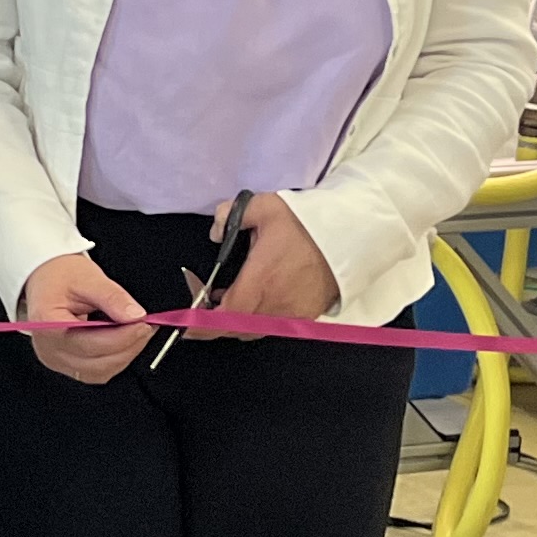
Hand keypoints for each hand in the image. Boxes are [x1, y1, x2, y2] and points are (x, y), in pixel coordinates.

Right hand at [17, 254, 151, 383]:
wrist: (43, 279)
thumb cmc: (59, 277)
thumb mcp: (88, 277)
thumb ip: (113, 297)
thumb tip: (135, 316)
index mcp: (47, 324)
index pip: (90, 343)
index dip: (122, 337)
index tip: (142, 324)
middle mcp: (47, 348)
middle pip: (96, 363)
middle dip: (128, 347)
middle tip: (146, 327)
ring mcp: (55, 359)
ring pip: (100, 372)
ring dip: (124, 355)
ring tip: (136, 333)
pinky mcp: (66, 364)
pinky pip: (97, 372)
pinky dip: (115, 360)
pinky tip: (123, 343)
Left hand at [199, 193, 339, 336]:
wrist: (350, 235)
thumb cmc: (307, 223)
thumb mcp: (264, 207)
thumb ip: (230, 215)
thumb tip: (214, 230)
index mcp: (260, 280)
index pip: (225, 316)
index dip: (202, 326)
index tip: (186, 327)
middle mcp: (275, 304)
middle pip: (236, 328)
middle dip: (215, 322)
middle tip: (205, 303)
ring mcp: (293, 313)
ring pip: (254, 329)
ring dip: (237, 320)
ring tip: (229, 298)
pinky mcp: (307, 315)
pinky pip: (274, 326)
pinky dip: (258, 319)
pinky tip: (256, 300)